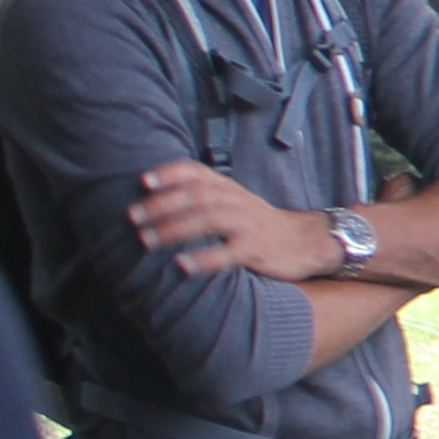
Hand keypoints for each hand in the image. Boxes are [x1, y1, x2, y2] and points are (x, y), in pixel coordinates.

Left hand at [131, 160, 332, 283]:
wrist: (306, 241)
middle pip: (196, 196)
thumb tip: (155, 198)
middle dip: (161, 206)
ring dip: (174, 229)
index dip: (170, 174)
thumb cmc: (259, 223)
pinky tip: (182, 266)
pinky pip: (228, 253)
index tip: (143, 182)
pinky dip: (204, 258)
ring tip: (147, 241)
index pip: (196, 172)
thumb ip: (204, 196)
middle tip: (132, 218)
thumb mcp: (235, 202)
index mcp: (228, 188)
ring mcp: (248, 225)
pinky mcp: (257, 250)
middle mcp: (236, 201)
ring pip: (208, 220)